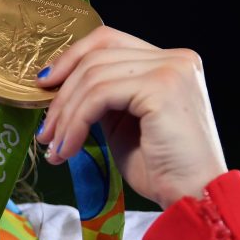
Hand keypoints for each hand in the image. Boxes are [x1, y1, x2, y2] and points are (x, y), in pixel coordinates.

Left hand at [34, 25, 228, 209]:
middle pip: (97, 56)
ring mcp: (171, 69)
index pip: (109, 40)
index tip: (45, 84)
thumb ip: (103, 95)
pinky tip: (69, 148)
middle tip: (46, 129)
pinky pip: (100, 96)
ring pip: (94, 76)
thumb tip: (59, 85)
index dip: (71, 57)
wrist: (193, 199)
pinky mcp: (161, 87)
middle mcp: (174, 58)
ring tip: (54, 146)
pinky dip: (76, 123)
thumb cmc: (162, 169)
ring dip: (65, 115)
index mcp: (169, 61)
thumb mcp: (124, 122)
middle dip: (62, 93)